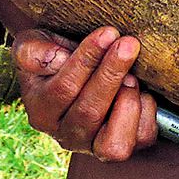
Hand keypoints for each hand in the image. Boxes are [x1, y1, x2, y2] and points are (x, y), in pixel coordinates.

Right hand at [13, 26, 158, 160]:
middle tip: (128, 44)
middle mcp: (65, 135)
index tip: (107, 33)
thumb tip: (58, 58)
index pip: (63, 89)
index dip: (87, 60)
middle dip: (111, 73)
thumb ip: (32, 50)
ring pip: (113, 143)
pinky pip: (141, 138)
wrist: (75, 71)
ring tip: (132, 75)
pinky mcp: (122, 145)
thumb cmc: (54, 55)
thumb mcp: (32, 45)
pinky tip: (141, 90)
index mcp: (40, 110)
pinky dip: (146, 113)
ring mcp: (94, 145)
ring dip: (127, 103)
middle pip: (89, 112)